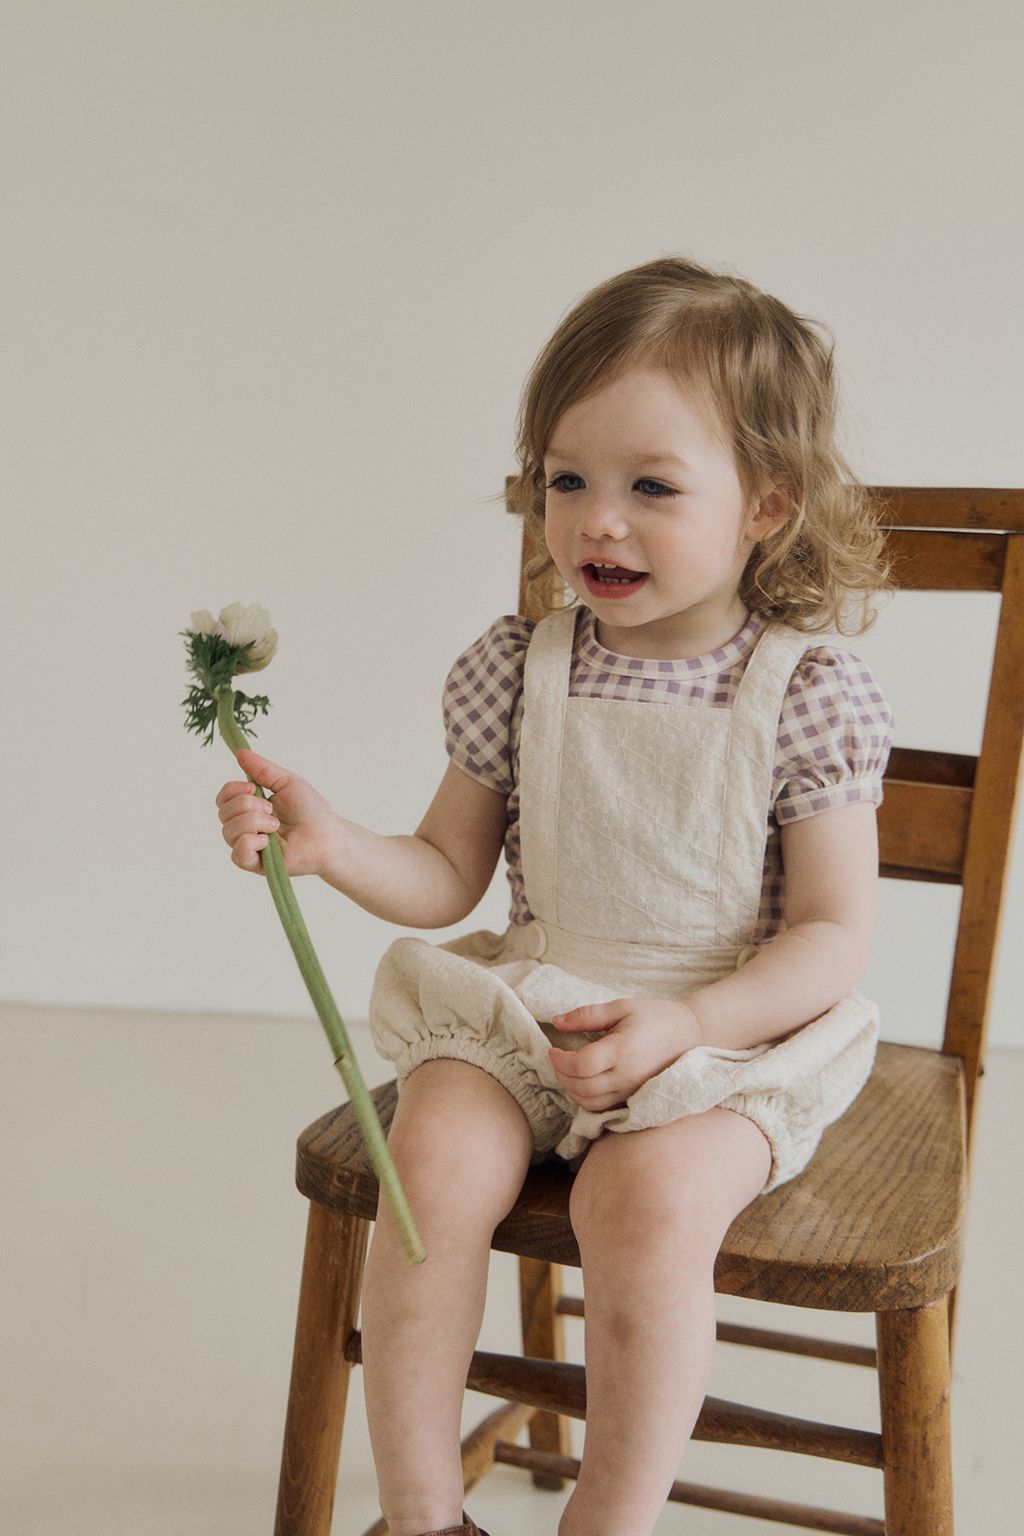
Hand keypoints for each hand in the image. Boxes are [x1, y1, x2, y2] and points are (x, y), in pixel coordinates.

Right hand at [215, 749, 344, 877]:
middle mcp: (245, 827)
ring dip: (254, 822)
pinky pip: (237, 855)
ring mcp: (249, 847)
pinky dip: (250, 842)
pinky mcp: (256, 864)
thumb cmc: (311, 810)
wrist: (329, 834)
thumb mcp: (286, 782)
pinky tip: (268, 841)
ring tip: (276, 825)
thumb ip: (262, 769)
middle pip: (223, 813)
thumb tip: (240, 752)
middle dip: (248, 805)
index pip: (223, 798)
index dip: (232, 790)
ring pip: (228, 832)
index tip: (253, 788)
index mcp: (250, 807)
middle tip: (272, 809)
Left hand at [548, 997, 703, 1111]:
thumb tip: (556, 1021)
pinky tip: (584, 1083)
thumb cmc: (655, 1016)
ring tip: (568, 1071)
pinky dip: (586, 1100)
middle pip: (582, 1088)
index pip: (581, 1065)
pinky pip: (603, 1109)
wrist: (690, 1035)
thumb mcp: (621, 1007)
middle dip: (561, 1075)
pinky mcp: (634, 1099)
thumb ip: (587, 1015)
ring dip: (571, 1090)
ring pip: (590, 1104)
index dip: (560, 1060)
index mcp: (623, 1050)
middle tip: (557, 1059)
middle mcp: (627, 1076)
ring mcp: (632, 1091)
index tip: (553, 1049)